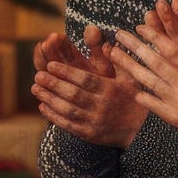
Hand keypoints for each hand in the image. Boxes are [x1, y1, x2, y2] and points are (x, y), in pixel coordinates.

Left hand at [32, 27, 145, 147]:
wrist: (142, 132)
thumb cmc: (133, 99)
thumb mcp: (130, 78)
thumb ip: (118, 61)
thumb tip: (109, 43)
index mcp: (111, 90)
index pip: (85, 80)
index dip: (66, 72)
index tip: (50, 65)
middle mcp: (102, 107)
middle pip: (73, 94)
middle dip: (54, 84)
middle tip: (38, 75)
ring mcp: (95, 122)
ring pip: (68, 110)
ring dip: (49, 99)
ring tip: (35, 88)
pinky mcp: (89, 135)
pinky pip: (68, 125)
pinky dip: (53, 116)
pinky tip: (42, 106)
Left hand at [110, 13, 177, 166]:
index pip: (172, 49)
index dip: (154, 36)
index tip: (140, 26)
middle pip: (155, 61)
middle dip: (134, 45)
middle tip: (118, 33)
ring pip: (148, 80)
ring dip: (129, 65)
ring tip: (112, 53)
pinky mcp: (173, 117)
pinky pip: (151, 102)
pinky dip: (139, 92)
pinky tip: (128, 83)